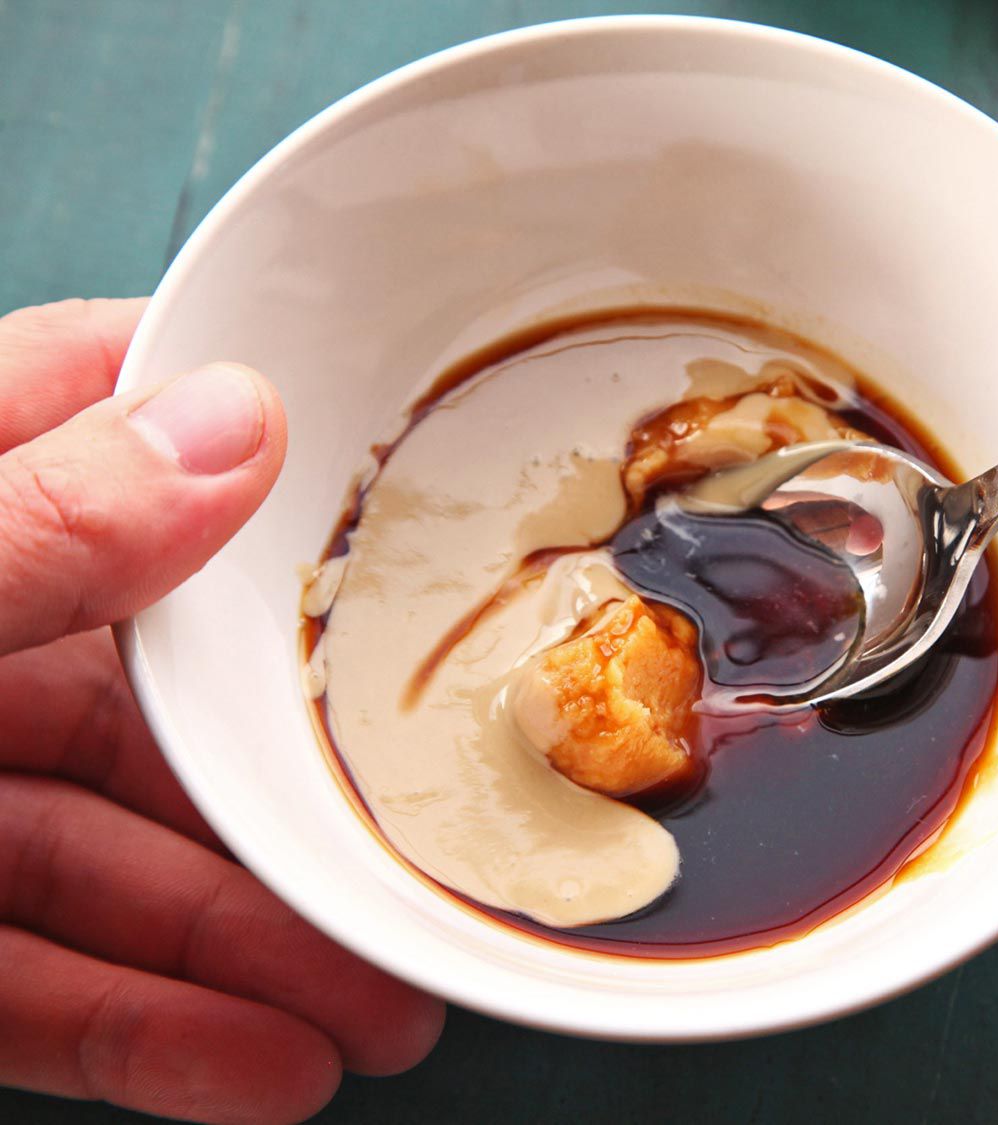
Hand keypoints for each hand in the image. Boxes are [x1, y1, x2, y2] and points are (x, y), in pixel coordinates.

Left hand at [0, 300, 443, 1123]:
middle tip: (439, 819)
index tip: (409, 467)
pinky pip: (45, 988)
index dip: (257, 420)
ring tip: (385, 1002)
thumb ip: (32, 525)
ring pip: (123, 857)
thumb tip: (229, 426)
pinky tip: (269, 1069)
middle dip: (302, 775)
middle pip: (163, 684)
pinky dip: (157, 1034)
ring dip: (259, 941)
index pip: (104, 410)